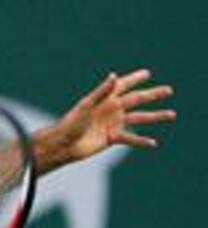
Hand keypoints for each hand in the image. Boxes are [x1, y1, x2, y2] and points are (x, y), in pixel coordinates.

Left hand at [36, 69, 175, 173]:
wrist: (64, 145)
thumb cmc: (71, 123)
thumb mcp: (86, 105)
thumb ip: (102, 92)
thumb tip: (114, 76)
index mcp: (105, 99)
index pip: (123, 85)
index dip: (134, 79)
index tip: (147, 73)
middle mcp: (111, 109)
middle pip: (137, 100)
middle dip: (152, 95)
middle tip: (169, 90)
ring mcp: (113, 123)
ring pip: (139, 118)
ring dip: (155, 116)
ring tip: (172, 114)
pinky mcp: (112, 137)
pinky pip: (131, 138)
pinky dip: (141, 141)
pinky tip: (153, 143)